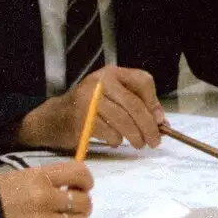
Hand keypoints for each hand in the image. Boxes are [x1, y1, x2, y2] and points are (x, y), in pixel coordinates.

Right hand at [0, 162, 93, 217]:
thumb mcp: (19, 178)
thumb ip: (46, 181)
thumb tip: (70, 186)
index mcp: (39, 178)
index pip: (79, 174)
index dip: (86, 180)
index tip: (84, 186)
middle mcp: (46, 200)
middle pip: (84, 202)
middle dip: (81, 205)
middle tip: (71, 208)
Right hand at [17, 65, 165, 150]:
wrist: (56, 118)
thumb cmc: (90, 108)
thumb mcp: (113, 97)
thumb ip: (136, 104)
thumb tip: (161, 122)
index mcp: (111, 73)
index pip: (142, 81)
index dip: (154, 102)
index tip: (160, 121)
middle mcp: (100, 82)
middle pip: (133, 104)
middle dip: (148, 126)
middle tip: (155, 141)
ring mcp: (88, 99)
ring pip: (122, 120)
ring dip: (135, 136)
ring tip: (138, 144)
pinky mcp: (81, 118)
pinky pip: (108, 132)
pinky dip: (116, 140)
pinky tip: (115, 141)